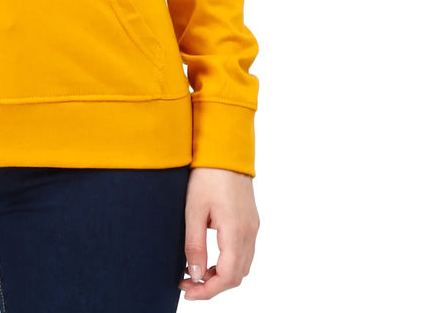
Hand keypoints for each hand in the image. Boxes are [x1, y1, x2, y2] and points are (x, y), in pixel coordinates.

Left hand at [179, 166, 258, 299]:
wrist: (225, 150)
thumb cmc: (207, 175)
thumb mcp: (194, 210)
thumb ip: (195, 245)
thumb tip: (194, 274)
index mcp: (236, 232)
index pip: (227, 277)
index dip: (208, 290)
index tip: (187, 291)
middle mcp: (249, 233)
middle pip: (237, 276)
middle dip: (213, 286)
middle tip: (187, 284)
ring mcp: (252, 227)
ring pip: (242, 265)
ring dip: (221, 275)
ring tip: (195, 271)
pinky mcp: (250, 220)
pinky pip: (244, 251)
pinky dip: (228, 262)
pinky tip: (210, 257)